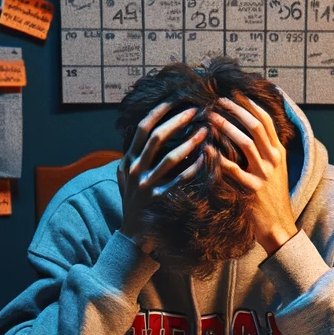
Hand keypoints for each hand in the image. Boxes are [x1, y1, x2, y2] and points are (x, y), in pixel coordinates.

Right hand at [117, 101, 206, 253]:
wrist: (132, 235)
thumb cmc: (133, 202)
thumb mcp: (126, 178)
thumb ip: (132, 157)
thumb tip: (144, 131)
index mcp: (128, 160)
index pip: (142, 128)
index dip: (158, 111)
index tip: (175, 99)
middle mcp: (136, 171)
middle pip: (157, 138)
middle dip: (177, 121)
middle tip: (195, 110)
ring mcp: (147, 186)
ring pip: (171, 157)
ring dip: (190, 142)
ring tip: (206, 131)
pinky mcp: (160, 200)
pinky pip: (181, 180)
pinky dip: (195, 167)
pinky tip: (207, 157)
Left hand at [212, 97, 296, 255]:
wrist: (278, 225)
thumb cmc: (272, 196)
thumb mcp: (276, 169)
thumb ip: (265, 149)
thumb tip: (249, 126)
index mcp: (279, 152)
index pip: (266, 120)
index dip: (249, 104)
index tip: (233, 93)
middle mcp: (273, 160)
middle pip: (256, 126)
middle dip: (236, 110)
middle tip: (217, 101)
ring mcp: (263, 175)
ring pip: (246, 143)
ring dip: (226, 127)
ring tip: (210, 118)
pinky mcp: (251, 190)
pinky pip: (232, 169)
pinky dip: (217, 156)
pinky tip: (205, 148)